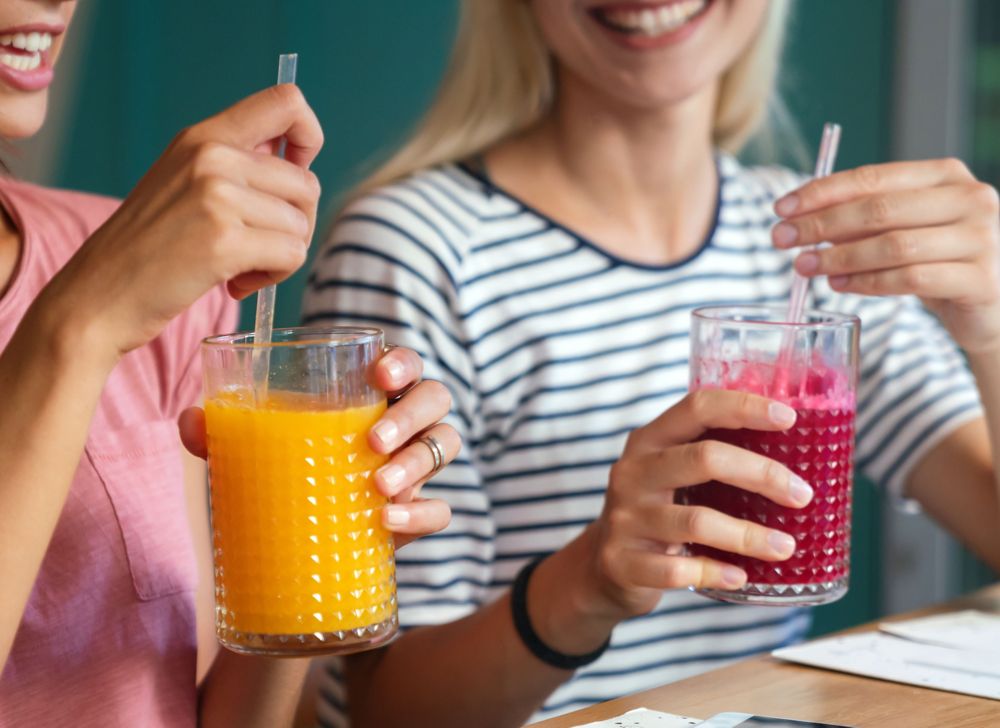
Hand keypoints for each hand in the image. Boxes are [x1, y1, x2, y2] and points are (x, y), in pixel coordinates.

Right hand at [35, 84, 323, 366]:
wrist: (96, 296)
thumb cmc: (148, 249)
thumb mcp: (184, 183)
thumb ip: (235, 166)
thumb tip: (300, 167)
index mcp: (204, 136)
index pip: (287, 102)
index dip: (308, 139)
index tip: (295, 173)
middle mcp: (212, 156)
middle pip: (307, 184)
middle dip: (297, 224)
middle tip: (259, 248)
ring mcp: (217, 196)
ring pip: (301, 225)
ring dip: (282, 255)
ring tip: (239, 267)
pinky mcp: (224, 240)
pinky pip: (292, 255)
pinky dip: (274, 276)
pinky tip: (236, 283)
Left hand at [179, 346, 455, 548]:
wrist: (306, 541)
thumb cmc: (291, 474)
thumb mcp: (259, 450)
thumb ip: (227, 432)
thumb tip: (192, 419)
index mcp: (374, 396)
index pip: (405, 365)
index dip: (402, 363)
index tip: (380, 376)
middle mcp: (406, 424)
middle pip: (436, 399)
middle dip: (410, 415)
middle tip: (372, 440)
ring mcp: (418, 468)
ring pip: (446, 445)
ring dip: (418, 461)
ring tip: (379, 485)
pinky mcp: (419, 512)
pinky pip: (442, 509)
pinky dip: (422, 512)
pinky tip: (388, 520)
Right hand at [579, 391, 812, 620]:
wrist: (603, 568)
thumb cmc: (659, 513)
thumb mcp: (671, 475)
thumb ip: (713, 460)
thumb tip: (800, 453)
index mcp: (649, 441)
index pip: (697, 408)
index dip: (744, 407)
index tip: (789, 418)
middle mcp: (633, 473)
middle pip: (703, 458)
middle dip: (761, 474)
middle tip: (802, 495)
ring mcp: (625, 518)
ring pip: (696, 520)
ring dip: (748, 535)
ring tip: (785, 547)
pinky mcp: (622, 562)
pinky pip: (678, 569)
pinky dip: (716, 572)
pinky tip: (741, 577)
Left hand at [773, 159, 999, 352]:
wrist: (988, 304)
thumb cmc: (935, 259)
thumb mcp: (900, 229)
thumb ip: (861, 218)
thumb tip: (798, 218)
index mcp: (945, 175)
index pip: (873, 177)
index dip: (822, 192)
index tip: (781, 208)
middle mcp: (970, 198)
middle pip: (878, 209)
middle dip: (821, 225)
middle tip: (781, 239)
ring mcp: (981, 238)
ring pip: (893, 246)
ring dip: (839, 257)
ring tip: (804, 267)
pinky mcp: (981, 279)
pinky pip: (910, 279)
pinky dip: (866, 283)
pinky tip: (838, 285)